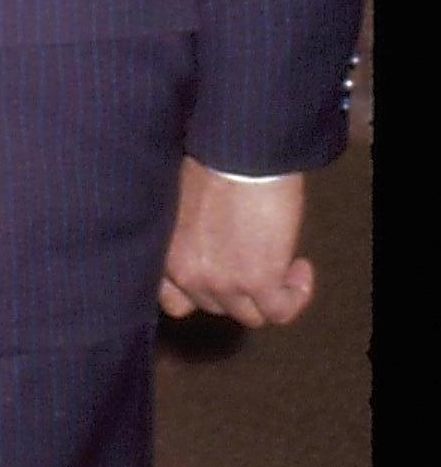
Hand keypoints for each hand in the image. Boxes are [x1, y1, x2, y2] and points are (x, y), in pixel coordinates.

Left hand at [159, 159, 313, 326]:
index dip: (202, 293)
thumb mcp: (181, 203)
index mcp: (164, 254)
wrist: (238, 152)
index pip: (176, 302)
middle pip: (217, 307)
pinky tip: (301, 268)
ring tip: (286, 263)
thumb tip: (208, 245)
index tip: (222, 276)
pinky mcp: (258, 282)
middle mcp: (187, 275)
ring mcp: (223, 283)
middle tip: (258, 260)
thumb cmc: (210, 161)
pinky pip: (280, 311)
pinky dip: (295, 295)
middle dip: (239, 288)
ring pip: (250, 314)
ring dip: (270, 293)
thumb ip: (187, 235)